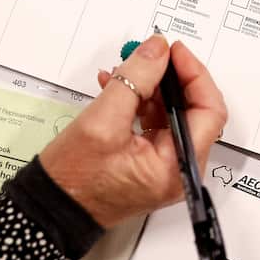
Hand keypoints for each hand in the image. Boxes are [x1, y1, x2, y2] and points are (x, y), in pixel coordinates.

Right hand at [37, 34, 227, 227]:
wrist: (50, 210)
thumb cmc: (73, 180)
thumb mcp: (103, 121)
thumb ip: (135, 79)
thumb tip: (158, 49)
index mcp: (177, 166)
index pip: (209, 111)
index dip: (194, 75)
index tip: (174, 51)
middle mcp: (179, 170)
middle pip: (193, 110)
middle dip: (170, 78)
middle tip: (149, 54)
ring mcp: (166, 167)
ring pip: (172, 113)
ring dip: (151, 87)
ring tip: (123, 70)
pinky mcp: (151, 163)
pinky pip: (156, 124)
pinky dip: (140, 102)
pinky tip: (117, 87)